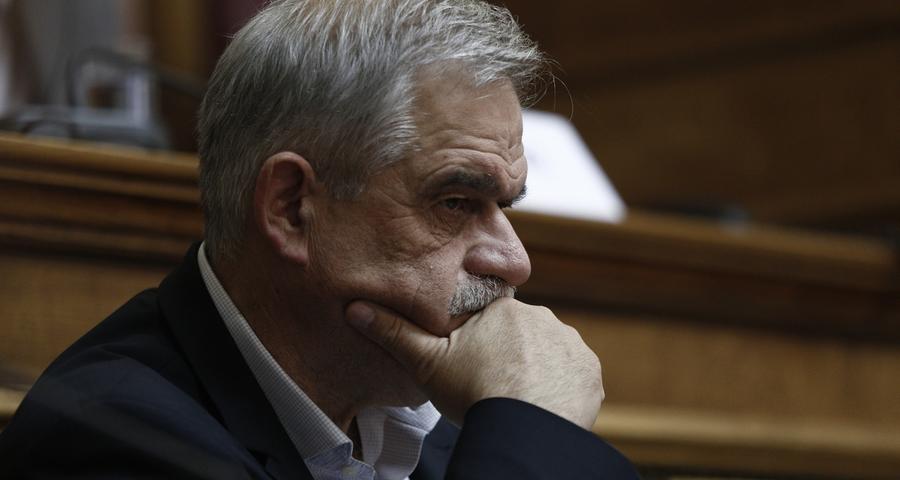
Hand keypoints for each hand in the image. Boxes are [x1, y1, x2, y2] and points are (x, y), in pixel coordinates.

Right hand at [345, 298, 603, 429]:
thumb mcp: (427, 363)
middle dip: (509, 355)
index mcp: (504, 310)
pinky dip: (560, 387)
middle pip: (521, 335)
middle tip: (492, 386)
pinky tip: (541, 406)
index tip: (474, 365)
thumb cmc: (474, 392)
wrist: (525, 428)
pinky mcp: (589, 372)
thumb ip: (394, 332)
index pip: (491, 318)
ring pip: (548, 353)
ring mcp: (570, 345)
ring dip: (537, 370)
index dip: (481, 342)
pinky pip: (572, 375)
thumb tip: (354, 307)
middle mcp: (543, 318)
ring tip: (517, 399)